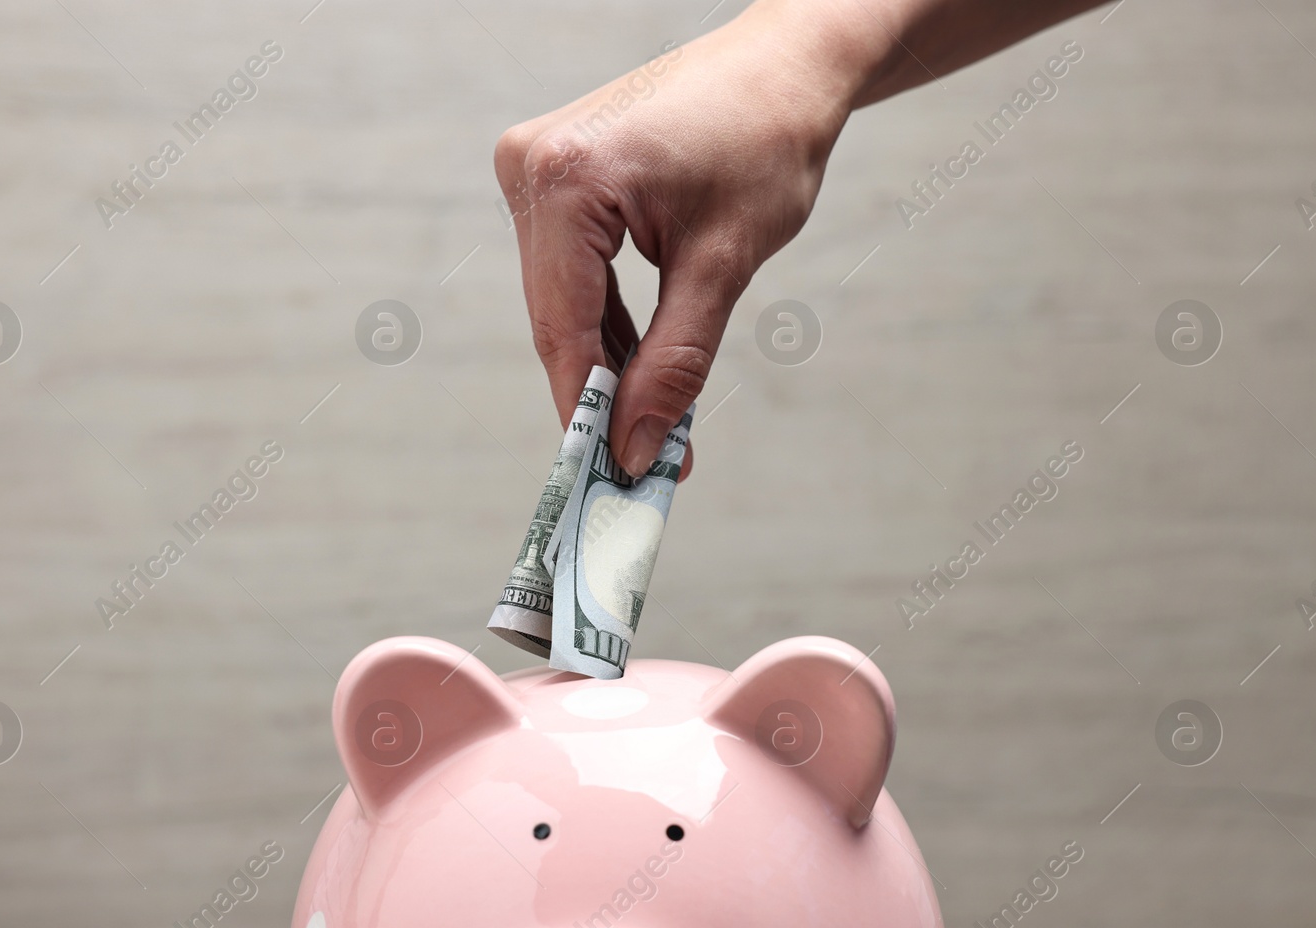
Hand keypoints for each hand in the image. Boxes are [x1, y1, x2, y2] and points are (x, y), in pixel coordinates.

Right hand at [494, 2, 863, 476]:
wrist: (784, 63)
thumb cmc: (766, 139)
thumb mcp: (725, 264)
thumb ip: (674, 363)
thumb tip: (636, 446)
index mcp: (568, 179)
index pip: (562, 324)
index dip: (587, 410)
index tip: (609, 476)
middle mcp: (531, 166)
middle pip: (554, 318)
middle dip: (601, 393)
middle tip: (642, 461)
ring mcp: (534, 165)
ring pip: (560, 301)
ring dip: (605, 361)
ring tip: (652, 423)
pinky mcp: (551, 173)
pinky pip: (568, 270)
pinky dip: (603, 319)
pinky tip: (636, 364)